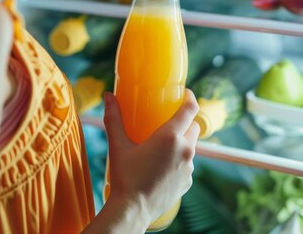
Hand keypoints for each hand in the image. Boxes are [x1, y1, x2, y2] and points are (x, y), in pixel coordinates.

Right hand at [103, 90, 199, 225]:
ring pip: (191, 146)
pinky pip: (187, 164)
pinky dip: (179, 161)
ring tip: (163, 144)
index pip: (190, 109)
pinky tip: (163, 166)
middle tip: (168, 120)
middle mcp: (185, 150)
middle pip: (193, 127)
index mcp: (170, 137)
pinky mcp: (188, 182)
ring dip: (182, 142)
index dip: (189, 98)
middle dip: (184, 121)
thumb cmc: (125, 177)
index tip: (185, 93)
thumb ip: (114, 118)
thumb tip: (108, 95)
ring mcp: (189, 167)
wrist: (133, 210)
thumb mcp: (118, 145)